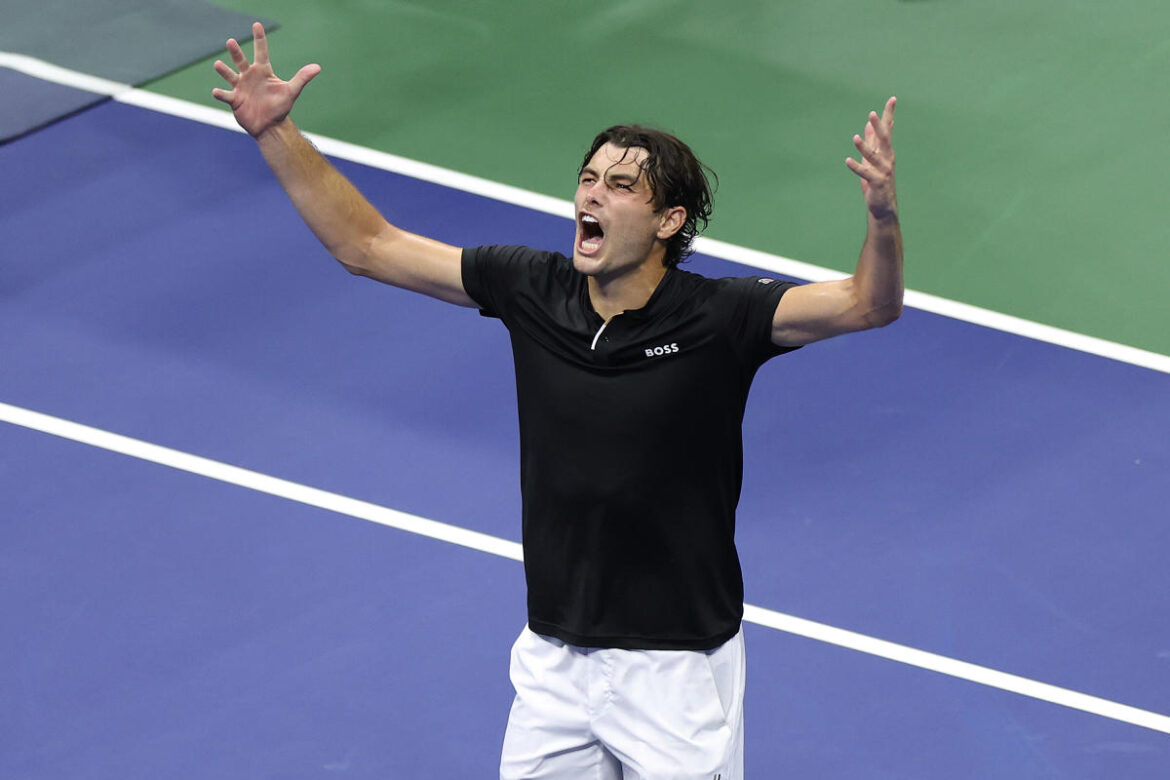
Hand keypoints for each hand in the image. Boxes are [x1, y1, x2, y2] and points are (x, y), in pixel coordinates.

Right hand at [211, 22, 320, 138]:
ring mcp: (240, 87)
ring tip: (217, 64)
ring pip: (230, 75)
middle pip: (241, 61)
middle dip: (235, 52)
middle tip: (231, 41)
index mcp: (263, 71)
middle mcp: (249, 76)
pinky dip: (221, 94)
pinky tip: (216, 92)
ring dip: (224, 70)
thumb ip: (302, 78)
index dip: (259, 38)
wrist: (271, 125)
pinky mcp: (235, 100)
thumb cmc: (280, 106)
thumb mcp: (291, 91)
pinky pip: (226, 95)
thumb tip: (318, 67)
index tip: (257, 25)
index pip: (261, 51)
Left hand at [845, 96, 897, 219]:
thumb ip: (871, 142)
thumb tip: (867, 125)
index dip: (889, 115)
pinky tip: (847, 161)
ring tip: (855, 138)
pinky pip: (865, 173)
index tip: (892, 99)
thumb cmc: (878, 180)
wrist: (883, 205)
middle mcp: (887, 158)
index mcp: (886, 151)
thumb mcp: (874, 159)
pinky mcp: (876, 182)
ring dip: (864, 147)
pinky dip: (856, 167)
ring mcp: (883, 170)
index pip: (888, 129)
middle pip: (884, 139)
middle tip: (872, 114)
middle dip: (878, 126)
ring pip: (873, 156)